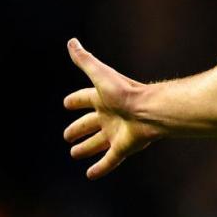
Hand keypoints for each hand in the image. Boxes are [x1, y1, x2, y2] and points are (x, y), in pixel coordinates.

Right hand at [63, 39, 159, 178]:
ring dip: (86, 148)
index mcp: (103, 98)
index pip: (85, 98)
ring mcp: (116, 132)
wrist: (150, 110)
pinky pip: (109, 160)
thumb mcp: (101, 74)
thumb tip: (71, 42)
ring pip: (97, 142)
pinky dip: (100, 168)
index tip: (66, 103)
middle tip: (67, 136)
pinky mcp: (123, 147)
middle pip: (89, 123)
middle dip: (78, 129)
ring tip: (74, 153)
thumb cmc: (126, 91)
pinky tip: (90, 174)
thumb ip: (85, 60)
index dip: (76, 101)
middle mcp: (109, 116)